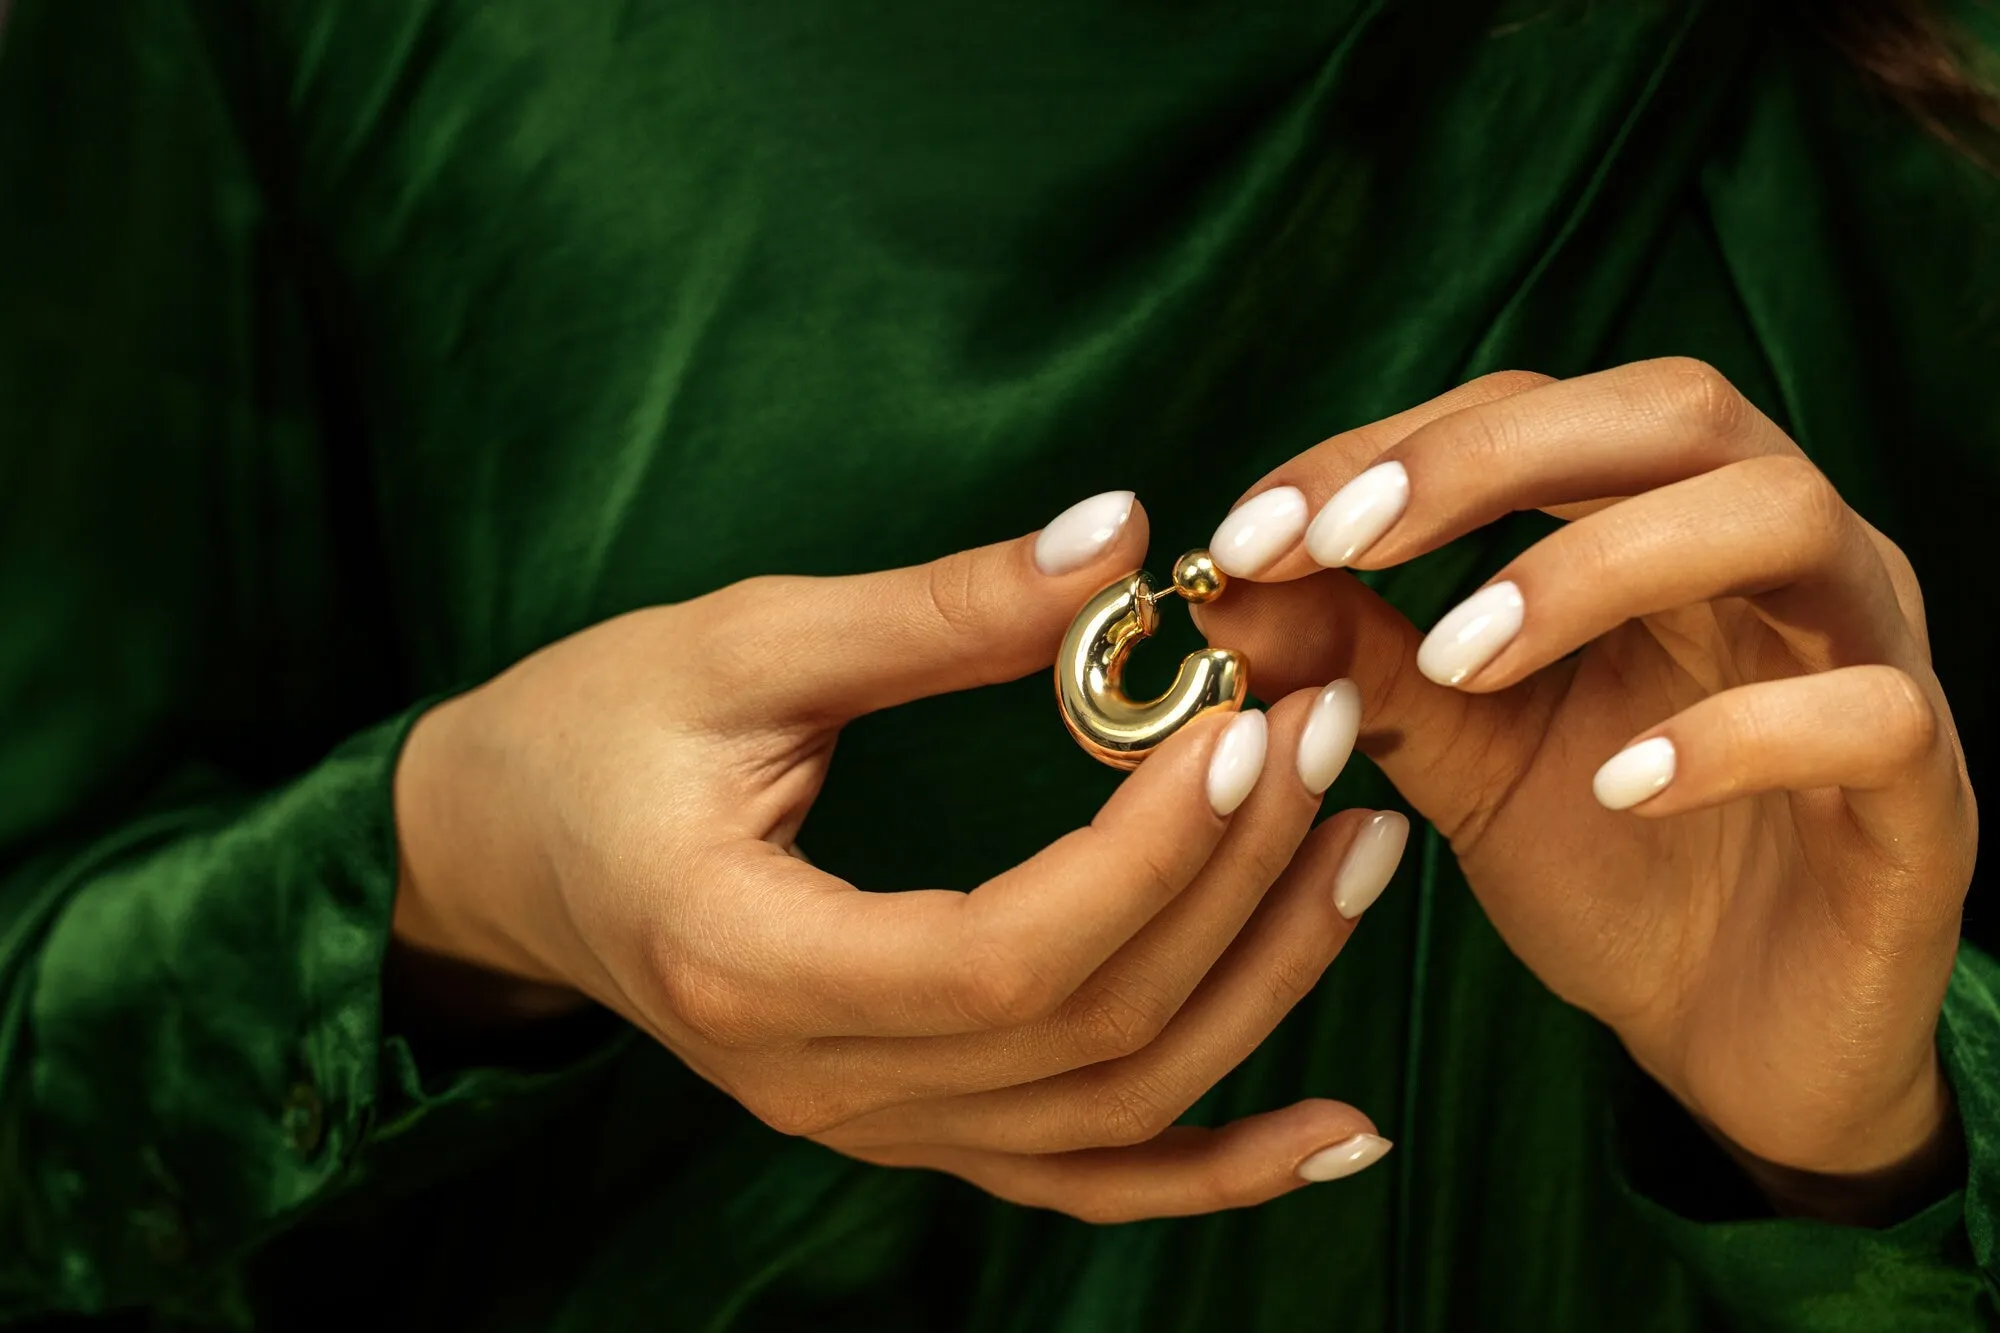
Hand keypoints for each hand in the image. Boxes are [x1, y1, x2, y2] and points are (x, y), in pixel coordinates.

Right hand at [391, 493, 1409, 1222]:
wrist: (503, 850)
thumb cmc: (592, 729)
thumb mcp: (745, 642)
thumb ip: (937, 610)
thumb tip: (1120, 539)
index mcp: (749, 958)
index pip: (1004, 957)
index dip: (1151, 855)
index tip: (1242, 722)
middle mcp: (814, 1082)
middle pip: (1087, 1035)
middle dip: (1234, 888)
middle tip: (1324, 736)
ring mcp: (866, 1124)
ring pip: (1113, 1114)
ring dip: (1258, 992)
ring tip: (1362, 852)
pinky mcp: (905, 1120)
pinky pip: (1083, 1175)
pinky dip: (1217, 1165)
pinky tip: (1338, 1129)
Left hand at [1197, 361, 1977, 1223]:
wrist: (1735, 1031)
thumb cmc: (1604, 862)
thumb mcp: (1458, 747)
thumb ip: (1360, 659)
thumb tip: (1224, 586)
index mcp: (1661, 519)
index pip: (1535, 410)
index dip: (1391, 447)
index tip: (1251, 531)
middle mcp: (1776, 553)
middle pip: (1671, 412)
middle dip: (1486, 457)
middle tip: (1340, 540)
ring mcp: (1868, 652)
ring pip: (1779, 517)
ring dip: (1597, 567)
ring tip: (1459, 656)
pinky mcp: (1922, 789)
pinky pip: (1866, 713)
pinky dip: (1735, 735)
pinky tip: (1618, 784)